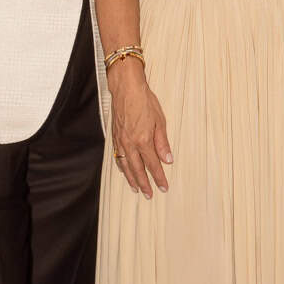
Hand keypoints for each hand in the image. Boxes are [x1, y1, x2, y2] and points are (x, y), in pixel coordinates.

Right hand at [110, 62, 172, 196]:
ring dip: (132, 178)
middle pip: (138, 169)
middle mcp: (130, 144)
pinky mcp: (115, 136)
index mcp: (143, 140)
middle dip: (145, 184)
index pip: (153, 165)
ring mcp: (121, 141)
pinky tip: (124, 171)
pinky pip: (118, 156)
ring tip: (136, 189)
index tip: (163, 188)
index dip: (159, 178)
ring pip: (126, 165)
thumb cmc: (145, 101)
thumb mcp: (160, 121)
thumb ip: (162, 143)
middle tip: (149, 195)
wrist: (126, 88)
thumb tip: (168, 159)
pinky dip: (122, 167)